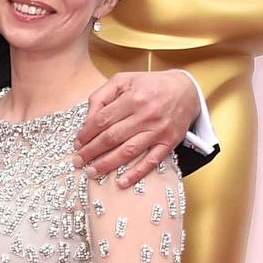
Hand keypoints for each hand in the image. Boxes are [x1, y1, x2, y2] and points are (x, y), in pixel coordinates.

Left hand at [72, 70, 198, 187]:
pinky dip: (136, 173)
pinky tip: (121, 182)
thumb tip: (87, 120)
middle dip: (91, 151)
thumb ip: (101, 97)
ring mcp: (159, 130)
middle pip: (112, 137)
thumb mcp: (123, 80)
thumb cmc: (149, 84)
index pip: (102, 120)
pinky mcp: (169, 142)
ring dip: (107, 164)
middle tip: (77, 161)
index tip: (77, 143)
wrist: (186, 90)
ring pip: (128, 151)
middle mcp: (146, 115)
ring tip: (91, 172)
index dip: (86, 134)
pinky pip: (151, 161)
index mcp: (132, 97)